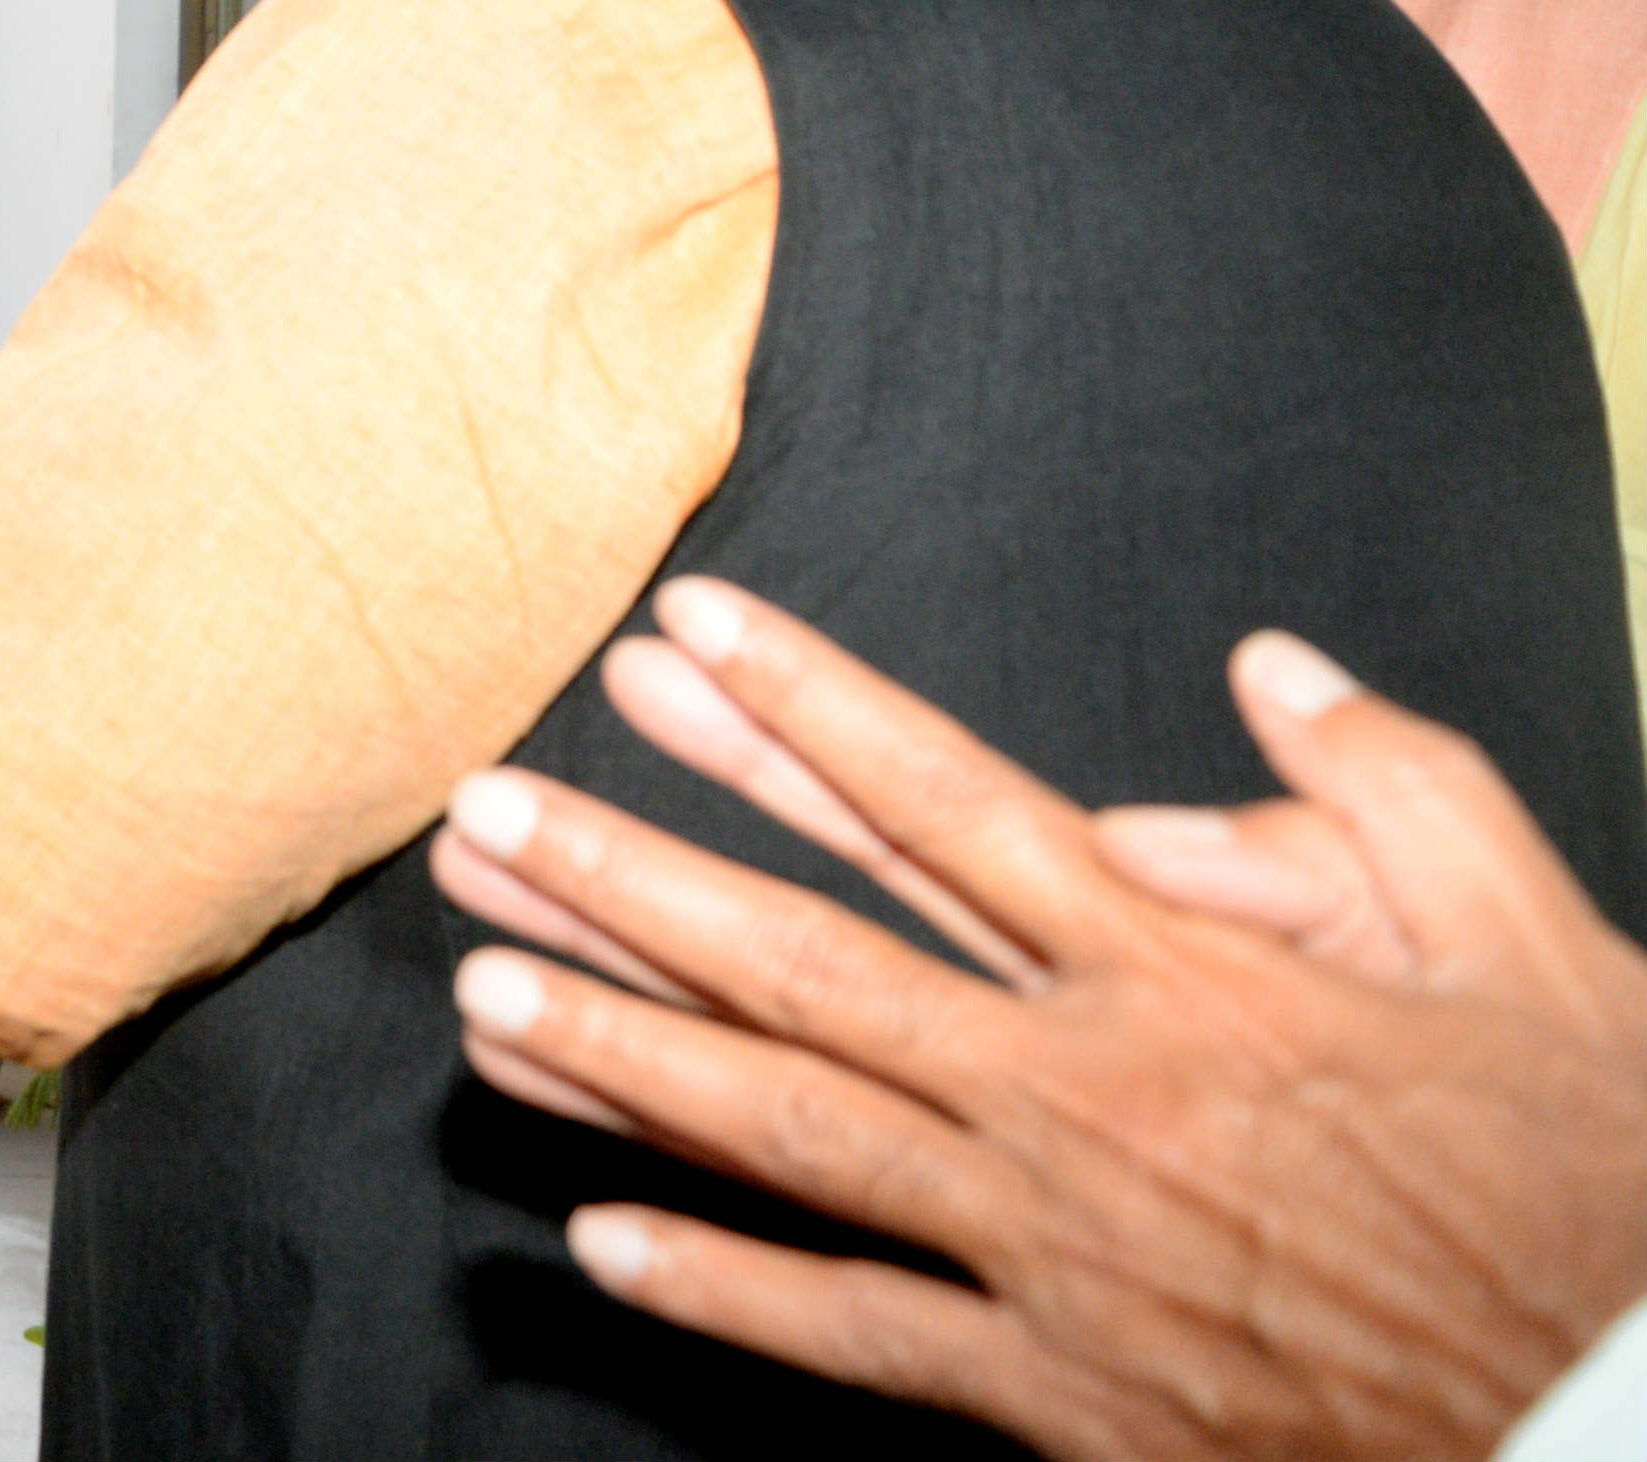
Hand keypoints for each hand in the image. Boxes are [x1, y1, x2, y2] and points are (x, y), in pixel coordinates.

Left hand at [426, 578, 1646, 1461]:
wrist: (1629, 1418)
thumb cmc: (1587, 1185)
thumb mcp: (1536, 951)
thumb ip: (1394, 790)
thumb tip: (1271, 667)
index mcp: (1180, 973)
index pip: (948, 800)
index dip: (806, 706)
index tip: (687, 629)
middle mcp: (1083, 1093)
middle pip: (810, 960)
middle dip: (632, 879)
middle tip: (484, 820)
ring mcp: (1057, 1249)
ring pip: (795, 1134)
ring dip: (624, 1063)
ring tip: (480, 1001)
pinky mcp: (1065, 1393)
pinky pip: (862, 1331)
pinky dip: (728, 1290)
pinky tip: (600, 1238)